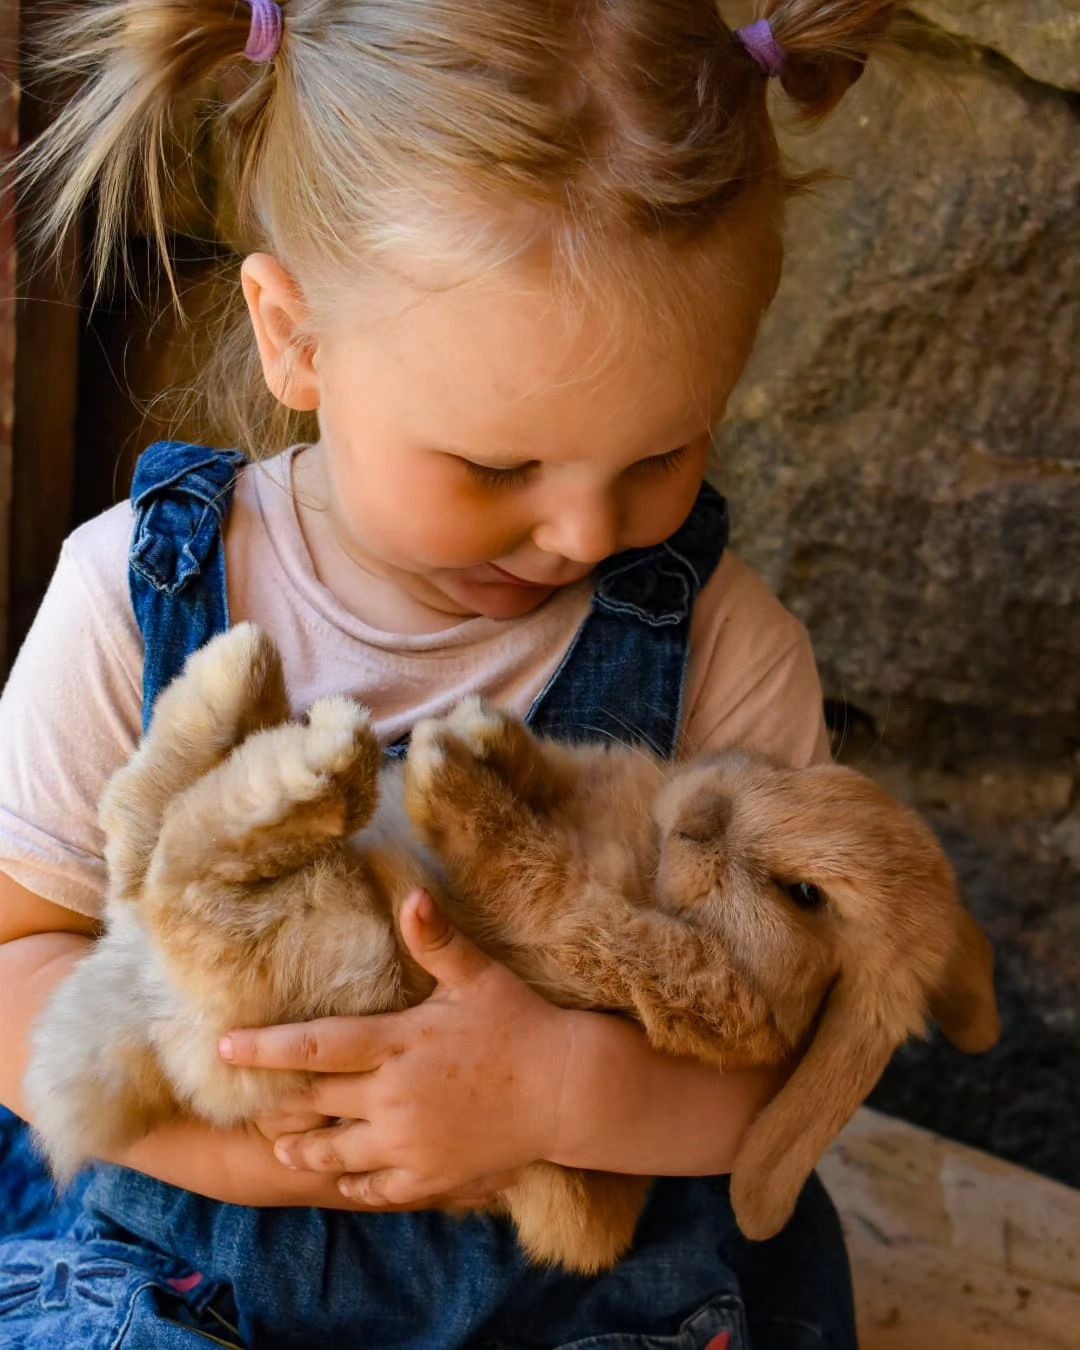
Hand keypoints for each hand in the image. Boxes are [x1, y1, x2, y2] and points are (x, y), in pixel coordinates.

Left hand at [218, 889, 577, 1207]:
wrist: (567, 1092)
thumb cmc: (521, 1025)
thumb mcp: (479, 977)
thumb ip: (438, 941)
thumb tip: (413, 893)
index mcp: (400, 1044)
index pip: (317, 1046)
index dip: (266, 1049)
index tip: (223, 1048)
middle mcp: (394, 1098)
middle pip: (314, 1103)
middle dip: (278, 1105)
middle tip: (251, 1105)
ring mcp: (409, 1143)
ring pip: (334, 1153)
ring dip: (304, 1149)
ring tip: (285, 1147)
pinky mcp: (429, 1177)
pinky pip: (373, 1188)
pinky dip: (350, 1182)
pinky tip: (341, 1177)